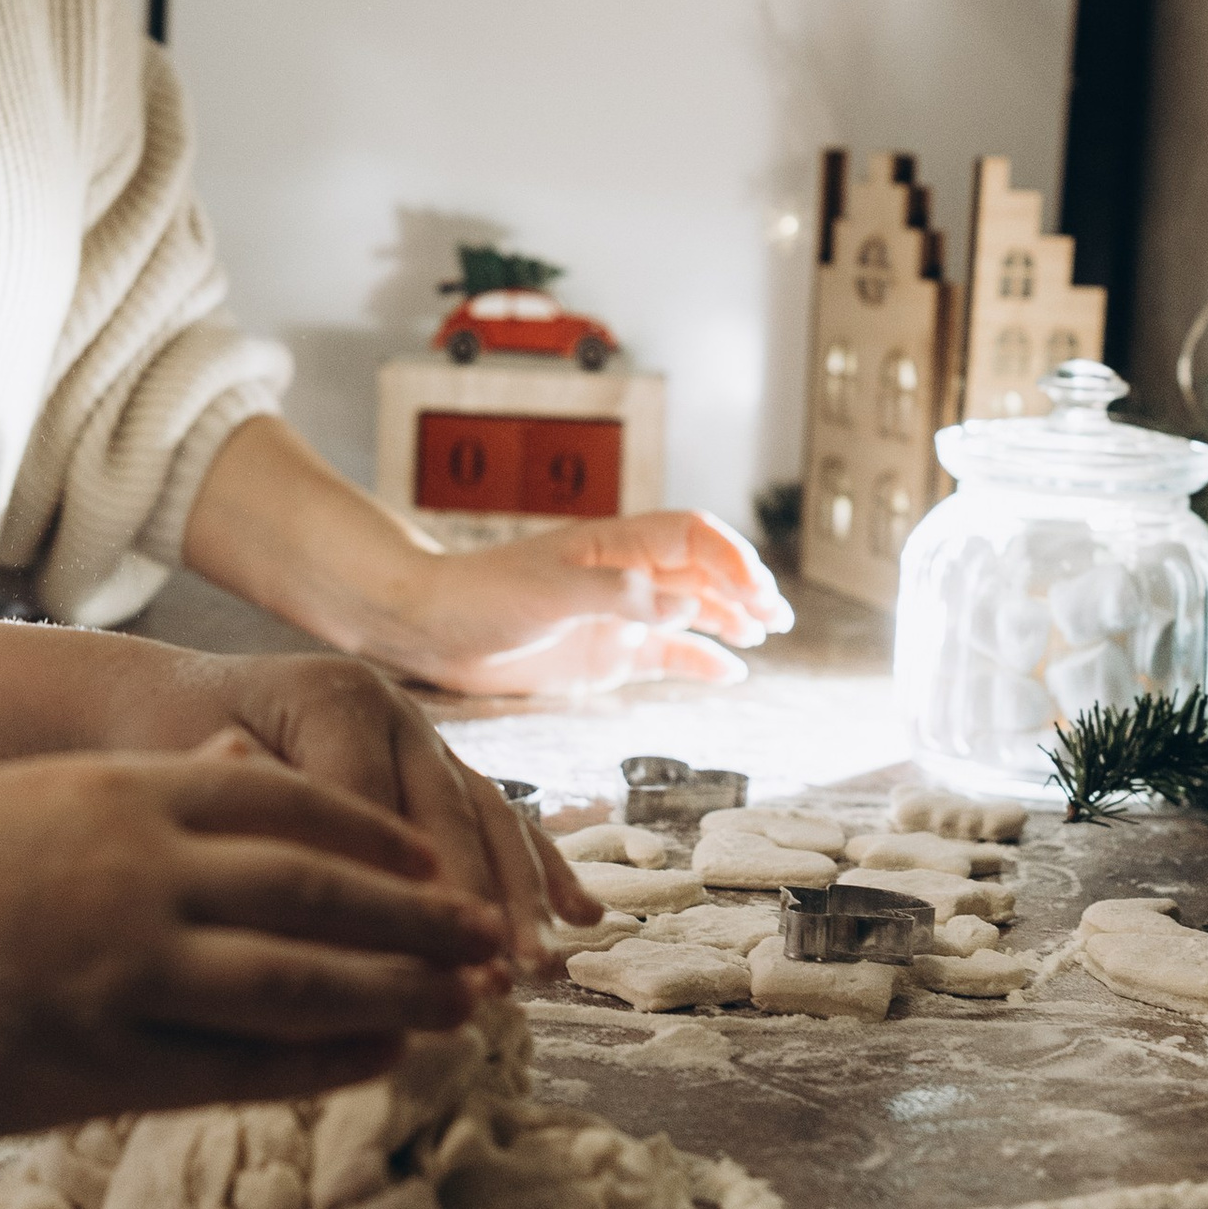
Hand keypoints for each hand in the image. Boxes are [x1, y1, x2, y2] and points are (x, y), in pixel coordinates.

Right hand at [0, 746, 512, 1138]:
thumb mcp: (14, 808)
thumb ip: (128, 798)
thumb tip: (232, 765)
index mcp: (111, 791)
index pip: (285, 798)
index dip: (375, 831)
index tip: (433, 855)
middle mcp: (133, 867)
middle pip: (323, 884)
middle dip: (423, 913)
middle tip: (495, 938)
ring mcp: (119, 966)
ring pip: (305, 976)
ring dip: (402, 992)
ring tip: (469, 1005)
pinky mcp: (95, 1060)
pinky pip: (244, 1063)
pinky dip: (328, 1060)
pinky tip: (383, 1061)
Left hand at [66, 656, 600, 955]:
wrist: (169, 697)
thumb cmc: (165, 747)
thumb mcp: (186, 780)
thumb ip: (253, 826)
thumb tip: (312, 912)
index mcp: (331, 701)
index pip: (375, 811)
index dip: (396, 894)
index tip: (411, 970)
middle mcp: (391, 709)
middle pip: (446, 815)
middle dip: (474, 904)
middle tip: (494, 982)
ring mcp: (423, 733)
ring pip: (486, 814)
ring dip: (518, 897)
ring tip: (537, 969)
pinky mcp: (439, 762)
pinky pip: (499, 813)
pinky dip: (540, 865)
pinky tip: (580, 914)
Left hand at [384, 512, 790, 697]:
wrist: (432, 629)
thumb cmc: (482, 595)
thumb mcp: (551, 591)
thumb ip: (620, 597)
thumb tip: (683, 609)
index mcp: (616, 544)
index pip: (693, 536)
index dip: (732, 558)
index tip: (757, 591)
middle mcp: (626, 576)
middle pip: (704, 571)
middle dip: (744, 587)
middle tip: (775, 616)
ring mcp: (619, 616)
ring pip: (693, 611)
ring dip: (731, 619)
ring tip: (763, 635)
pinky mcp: (607, 655)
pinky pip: (668, 656)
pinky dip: (702, 661)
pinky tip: (731, 672)